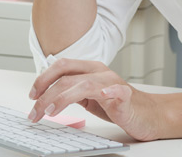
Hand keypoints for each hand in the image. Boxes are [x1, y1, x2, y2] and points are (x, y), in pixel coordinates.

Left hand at [27, 58, 161, 141]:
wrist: (149, 114)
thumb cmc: (118, 105)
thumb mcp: (90, 97)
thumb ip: (72, 92)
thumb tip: (46, 96)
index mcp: (90, 69)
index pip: (61, 66)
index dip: (43, 79)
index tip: (32, 95)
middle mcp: (100, 72)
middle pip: (67, 78)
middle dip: (46, 94)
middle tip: (35, 112)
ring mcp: (113, 83)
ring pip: (84, 84)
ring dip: (64, 98)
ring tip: (51, 111)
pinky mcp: (126, 96)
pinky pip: (117, 91)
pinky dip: (109, 92)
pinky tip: (103, 96)